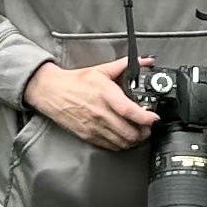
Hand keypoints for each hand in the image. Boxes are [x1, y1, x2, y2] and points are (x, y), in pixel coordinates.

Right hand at [23, 57, 155, 150]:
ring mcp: (93, 126)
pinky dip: (121, 145)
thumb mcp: (101, 69)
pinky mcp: (88, 135)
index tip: (154, 118)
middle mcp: (100, 112)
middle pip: (128, 131)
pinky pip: (109, 146)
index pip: (128, 110)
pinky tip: (125, 139)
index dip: (145, 117)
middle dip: (144, 132)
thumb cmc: (75, 82)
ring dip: (134, 140)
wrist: (52, 92)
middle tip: (150, 128)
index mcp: (105, 94)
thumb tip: (144, 60)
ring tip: (140, 134)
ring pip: (120, 141)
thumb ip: (124, 65)